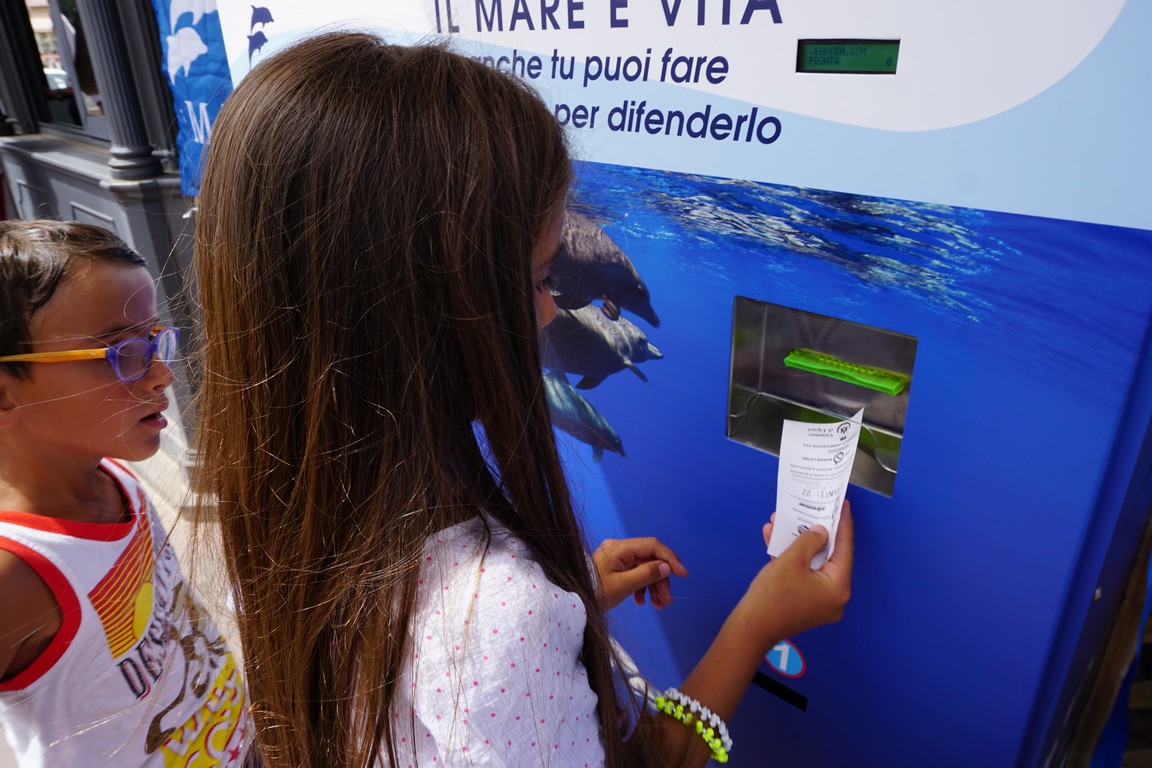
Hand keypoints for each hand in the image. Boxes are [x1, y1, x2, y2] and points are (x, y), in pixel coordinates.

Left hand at [592, 537, 688, 609]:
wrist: (572, 600)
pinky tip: (641, 601)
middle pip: (650, 559)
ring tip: (658, 605)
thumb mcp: (623, 585)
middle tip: (666, 600)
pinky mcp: (615, 568)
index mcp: (620, 548)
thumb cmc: (595, 592)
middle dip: (661, 579)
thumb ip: (646, 574)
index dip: (670, 559)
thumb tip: (666, 567)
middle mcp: (620, 549)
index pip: (653, 546)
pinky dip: (641, 587)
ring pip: (644, 568)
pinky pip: (634, 573)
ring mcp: (617, 559)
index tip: (682, 574)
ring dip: (653, 586)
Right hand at [735, 500, 853, 651]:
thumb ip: (810, 540)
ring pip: (812, 563)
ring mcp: (820, 601)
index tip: (843, 506)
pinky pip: (803, 574)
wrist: (750, 628)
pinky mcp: (805, 602)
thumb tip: (821, 532)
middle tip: (814, 510)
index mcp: (838, 587)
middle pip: (828, 555)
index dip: (843, 524)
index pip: (845, 549)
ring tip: (785, 522)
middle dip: (814, 532)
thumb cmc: (772, 598)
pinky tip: (776, 540)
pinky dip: (792, 559)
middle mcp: (834, 596)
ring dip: (798, 543)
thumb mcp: (792, 560)